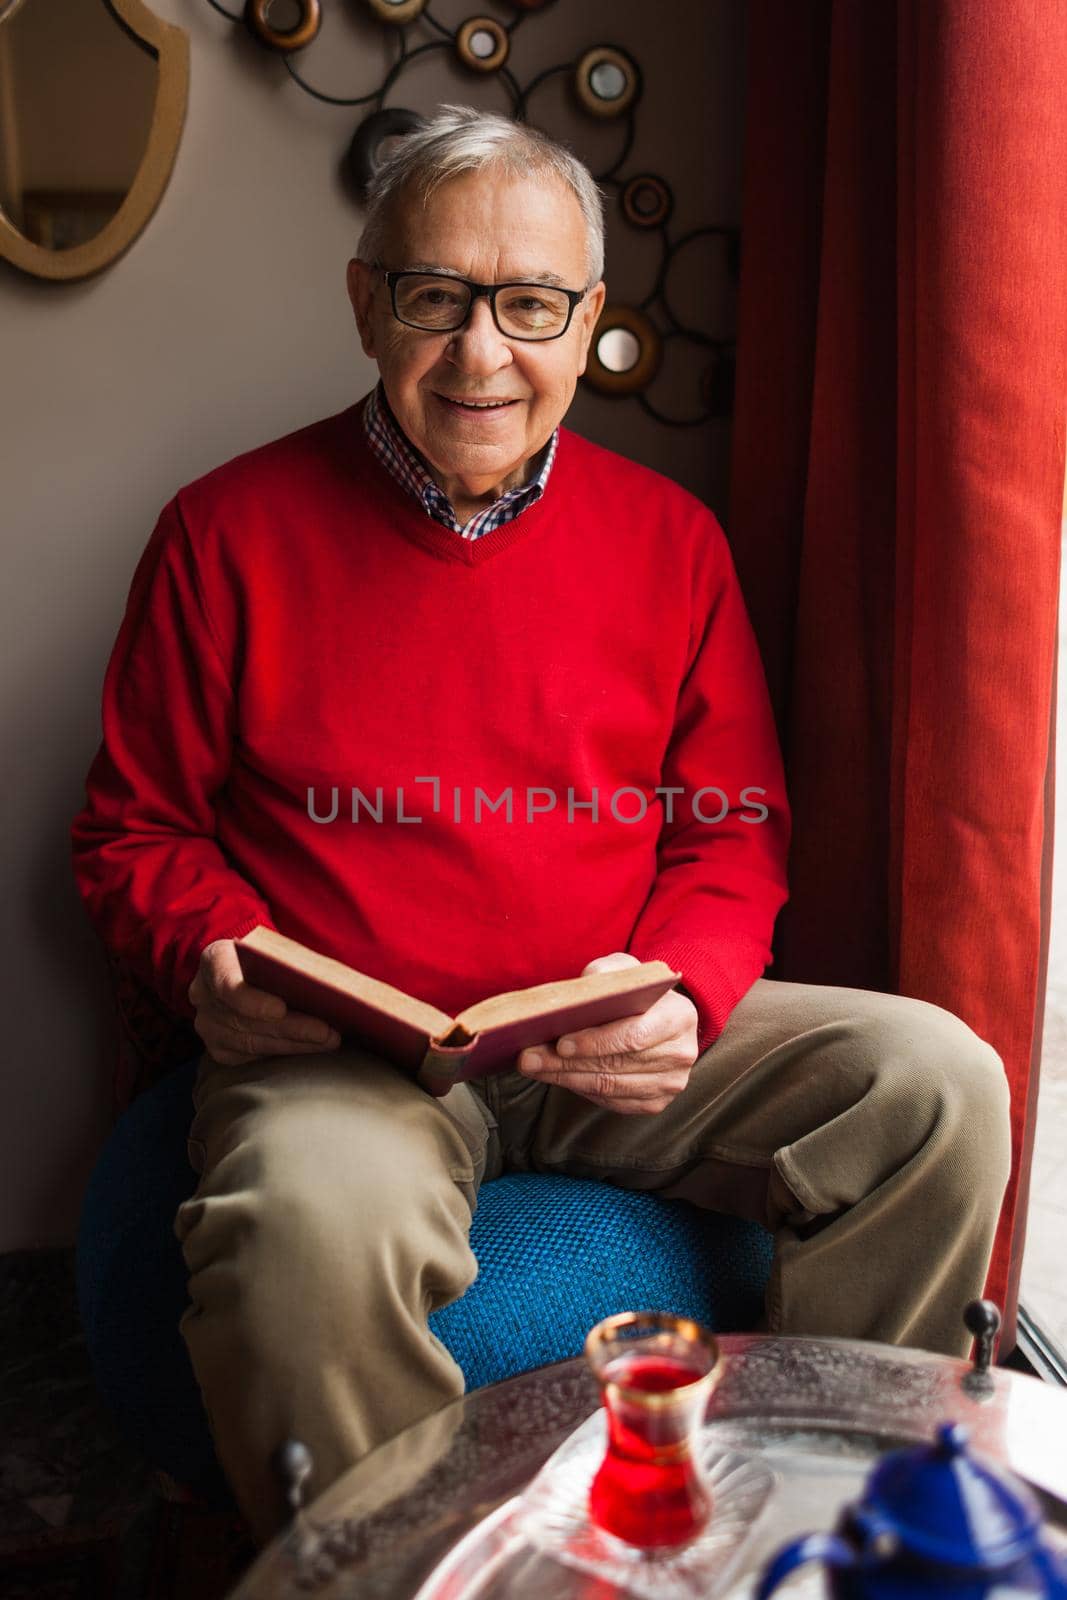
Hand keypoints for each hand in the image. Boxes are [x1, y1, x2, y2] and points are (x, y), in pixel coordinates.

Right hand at [189, 939, 341, 1065]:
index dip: (252, 1000)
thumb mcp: (275, 948)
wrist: (246, 969)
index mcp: (215, 959)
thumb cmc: (268, 956)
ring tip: (328, 1041)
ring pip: (252, 1042)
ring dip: (294, 1043)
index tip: (281, 1009)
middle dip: (291, 1027)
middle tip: (326, 1032)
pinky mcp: (218, 1047)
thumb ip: (291, 962)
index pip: (227, 983)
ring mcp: (207, 1024)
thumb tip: (327, 982)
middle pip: (246, 1019)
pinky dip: (284, 1052)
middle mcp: (203, 994)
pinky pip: (252, 1055)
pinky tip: (310, 1048)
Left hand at [517, 952, 697, 1114]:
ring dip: (567, 1079)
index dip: (595, 1043)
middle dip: (567, 1063)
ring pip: (610, 1087)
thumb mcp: (626, 971)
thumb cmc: (638, 993)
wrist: (661, 1018)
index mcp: (679, 1017)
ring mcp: (671, 1083)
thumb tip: (586, 984)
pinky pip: (612, 1101)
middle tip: (529, 1058)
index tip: (560, 1042)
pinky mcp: (657, 1102)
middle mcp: (681, 1054)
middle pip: (616, 1065)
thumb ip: (607, 972)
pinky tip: (558, 1076)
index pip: (633, 1036)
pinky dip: (581, 1090)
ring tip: (535, 1067)